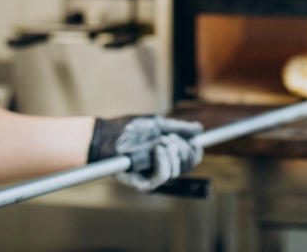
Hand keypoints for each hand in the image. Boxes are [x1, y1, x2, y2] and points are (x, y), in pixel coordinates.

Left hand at [87, 115, 203, 191]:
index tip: (195, 142)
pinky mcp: (142, 183)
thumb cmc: (128, 128)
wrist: (107, 135)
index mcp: (167, 154)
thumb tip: (199, 129)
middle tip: (170, 138)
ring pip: (176, 171)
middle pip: (187, 165)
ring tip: (160, 142)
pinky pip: (161, 177)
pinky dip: (163, 163)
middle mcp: (162, 166)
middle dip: (183, 149)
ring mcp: (152, 175)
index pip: (190, 159)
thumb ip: (178, 127)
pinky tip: (157, 150)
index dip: (195, 151)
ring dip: (172, 153)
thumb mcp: (156, 124)